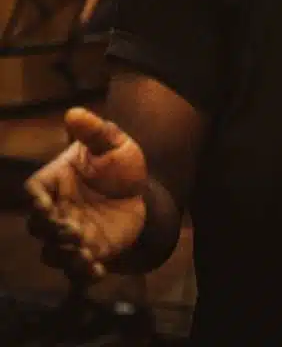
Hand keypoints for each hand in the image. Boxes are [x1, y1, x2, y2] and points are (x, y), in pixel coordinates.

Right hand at [24, 107, 147, 282]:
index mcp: (54, 182)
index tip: (45, 206)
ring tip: (84, 253)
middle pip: (39, 227)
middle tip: (73, 230)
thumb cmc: (119, 164)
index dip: (35, 201)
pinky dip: (84, 275)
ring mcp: (69, 234)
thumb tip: (74, 112)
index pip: (33, 192)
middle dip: (51, 231)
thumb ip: (94, 131)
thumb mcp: (114, 143)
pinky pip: (78, 271)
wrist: (141, 191)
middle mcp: (56, 211)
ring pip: (53, 252)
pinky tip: (98, 272)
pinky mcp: (88, 252)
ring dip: (65, 255)